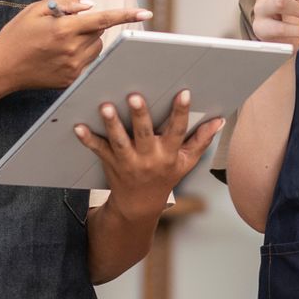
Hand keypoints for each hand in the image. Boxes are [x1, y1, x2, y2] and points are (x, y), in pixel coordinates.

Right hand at [0, 0, 150, 96]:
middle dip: (89, 25)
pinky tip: (59, 55)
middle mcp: (71, 50)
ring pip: (96, 48)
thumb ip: (65, 2)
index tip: (146, 12)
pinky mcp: (71, 80)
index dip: (126, 15)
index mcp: (63, 29)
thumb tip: (90, 5)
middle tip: (66, 25)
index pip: (102, 19)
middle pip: (99, 32)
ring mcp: (72, 68)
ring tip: (61, 41)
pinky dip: (81, 54)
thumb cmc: (16, 35)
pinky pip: (88, 62)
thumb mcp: (35, 10)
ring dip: (88, 40)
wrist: (1, 68)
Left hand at [75, 90, 223, 216]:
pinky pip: (98, 149)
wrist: (139, 206)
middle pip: (144, 134)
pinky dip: (88, 139)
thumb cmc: (165, 177)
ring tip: (105, 106)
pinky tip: (78, 126)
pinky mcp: (111, 162)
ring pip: (120, 141)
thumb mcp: (186, 162)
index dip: (181, 112)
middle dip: (140, 115)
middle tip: (134, 96)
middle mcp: (149, 157)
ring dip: (112, 124)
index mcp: (169, 154)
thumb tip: (220, 120)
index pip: (178, 131)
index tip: (184, 92)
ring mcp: (128, 161)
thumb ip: (201, 140)